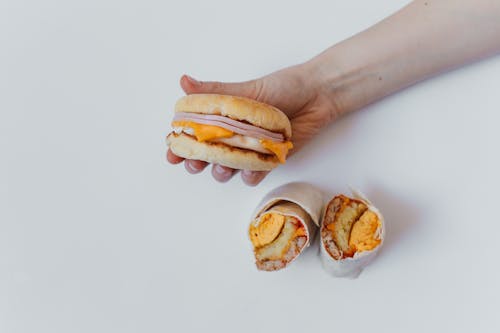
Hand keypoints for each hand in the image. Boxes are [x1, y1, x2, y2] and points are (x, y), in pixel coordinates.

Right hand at [167, 63, 339, 185]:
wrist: (317, 95)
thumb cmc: (282, 87)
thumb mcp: (245, 89)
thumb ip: (214, 91)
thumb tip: (183, 81)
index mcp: (223, 117)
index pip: (194, 133)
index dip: (180, 145)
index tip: (171, 153)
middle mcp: (234, 134)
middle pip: (207, 155)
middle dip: (197, 162)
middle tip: (195, 163)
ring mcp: (250, 149)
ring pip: (228, 168)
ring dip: (222, 171)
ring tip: (224, 166)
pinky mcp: (268, 159)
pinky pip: (253, 174)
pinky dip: (250, 174)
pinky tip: (252, 169)